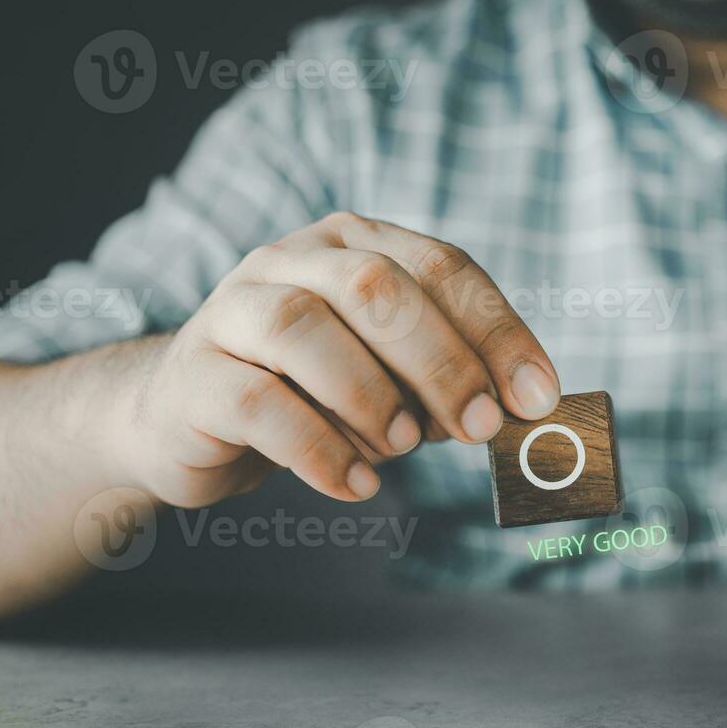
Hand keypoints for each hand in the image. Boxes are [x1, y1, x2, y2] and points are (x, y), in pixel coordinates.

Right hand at [116, 212, 559, 508]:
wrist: (188, 414)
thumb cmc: (313, 389)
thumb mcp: (391, 375)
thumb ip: (448, 380)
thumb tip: (522, 412)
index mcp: (355, 243)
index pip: (441, 266)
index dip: (497, 330)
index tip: (538, 396)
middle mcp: (290, 260)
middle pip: (375, 287)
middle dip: (441, 362)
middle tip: (479, 428)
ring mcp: (232, 310)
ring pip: (304, 330)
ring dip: (371, 396)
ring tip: (402, 448)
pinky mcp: (194, 376)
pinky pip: (258, 403)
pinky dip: (319, 449)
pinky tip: (355, 484)